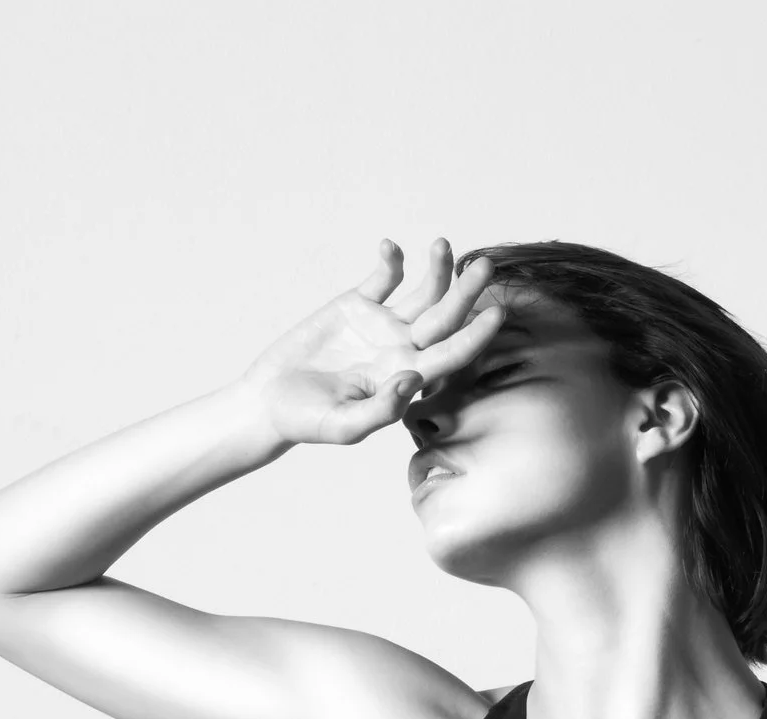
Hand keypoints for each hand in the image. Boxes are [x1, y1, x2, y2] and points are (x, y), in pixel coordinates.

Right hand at [237, 238, 503, 446]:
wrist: (270, 400)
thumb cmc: (308, 422)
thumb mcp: (345, 425)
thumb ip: (382, 408)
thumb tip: (412, 378)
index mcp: (408, 376)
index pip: (452, 354)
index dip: (475, 336)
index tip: (497, 314)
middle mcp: (403, 348)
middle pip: (445, 317)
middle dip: (466, 292)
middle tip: (485, 267)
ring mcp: (382, 325)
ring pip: (422, 293)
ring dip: (437, 269)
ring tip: (443, 243)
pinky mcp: (356, 305)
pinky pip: (383, 278)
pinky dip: (390, 261)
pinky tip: (390, 247)